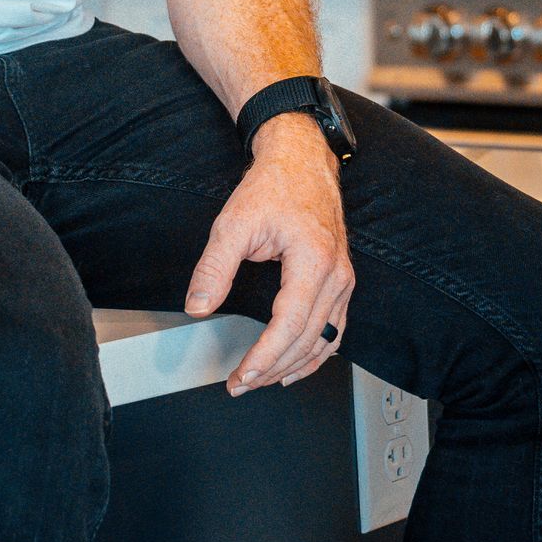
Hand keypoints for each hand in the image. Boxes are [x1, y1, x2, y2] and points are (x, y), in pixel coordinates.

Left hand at [184, 112, 353, 393]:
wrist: (301, 159)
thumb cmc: (274, 185)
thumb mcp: (234, 222)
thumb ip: (215, 267)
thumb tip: (197, 306)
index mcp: (314, 261)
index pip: (291, 325)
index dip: (266, 355)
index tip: (243, 373)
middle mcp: (336, 275)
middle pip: (309, 341)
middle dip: (273, 369)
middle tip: (240, 383)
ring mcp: (343, 279)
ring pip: (325, 341)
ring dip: (293, 366)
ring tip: (261, 380)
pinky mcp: (341, 280)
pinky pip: (335, 330)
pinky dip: (315, 354)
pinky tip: (294, 367)